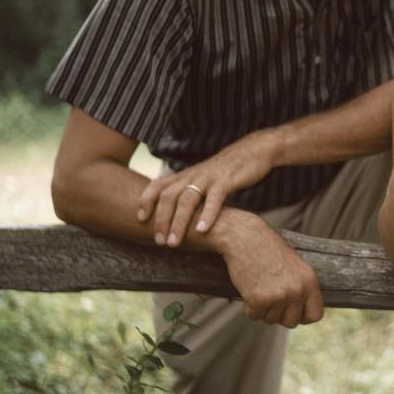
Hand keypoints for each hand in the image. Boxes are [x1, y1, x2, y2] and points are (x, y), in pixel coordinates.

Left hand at [137, 133, 277, 246]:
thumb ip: (189, 191)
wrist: (253, 151)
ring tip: (174, 242)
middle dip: (161, 220)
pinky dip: (207, 215)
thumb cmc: (226, 170)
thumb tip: (174, 213)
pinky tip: (203, 231)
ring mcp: (209, 177)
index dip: (146, 201)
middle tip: (158, 241)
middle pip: (169, 196)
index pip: (157, 185)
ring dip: (179, 222)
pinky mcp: (226, 180)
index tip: (140, 219)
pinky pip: (214, 198)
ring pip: (188, 199)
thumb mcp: (202, 178)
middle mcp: (193, 175)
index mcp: (185, 175)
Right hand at [212, 209, 323, 326]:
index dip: (303, 317)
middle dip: (280, 315)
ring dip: (263, 309)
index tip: (293, 314)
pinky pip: (254, 316)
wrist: (245, 237)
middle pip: (291, 322)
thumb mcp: (295, 265)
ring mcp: (278, 296)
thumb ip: (301, 287)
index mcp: (309, 281)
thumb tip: (302, 312)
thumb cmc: (268, 248)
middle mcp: (297, 290)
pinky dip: (249, 306)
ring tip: (259, 287)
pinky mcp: (258, 300)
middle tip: (270, 299)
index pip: (315, 314)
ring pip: (271, 320)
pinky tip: (249, 288)